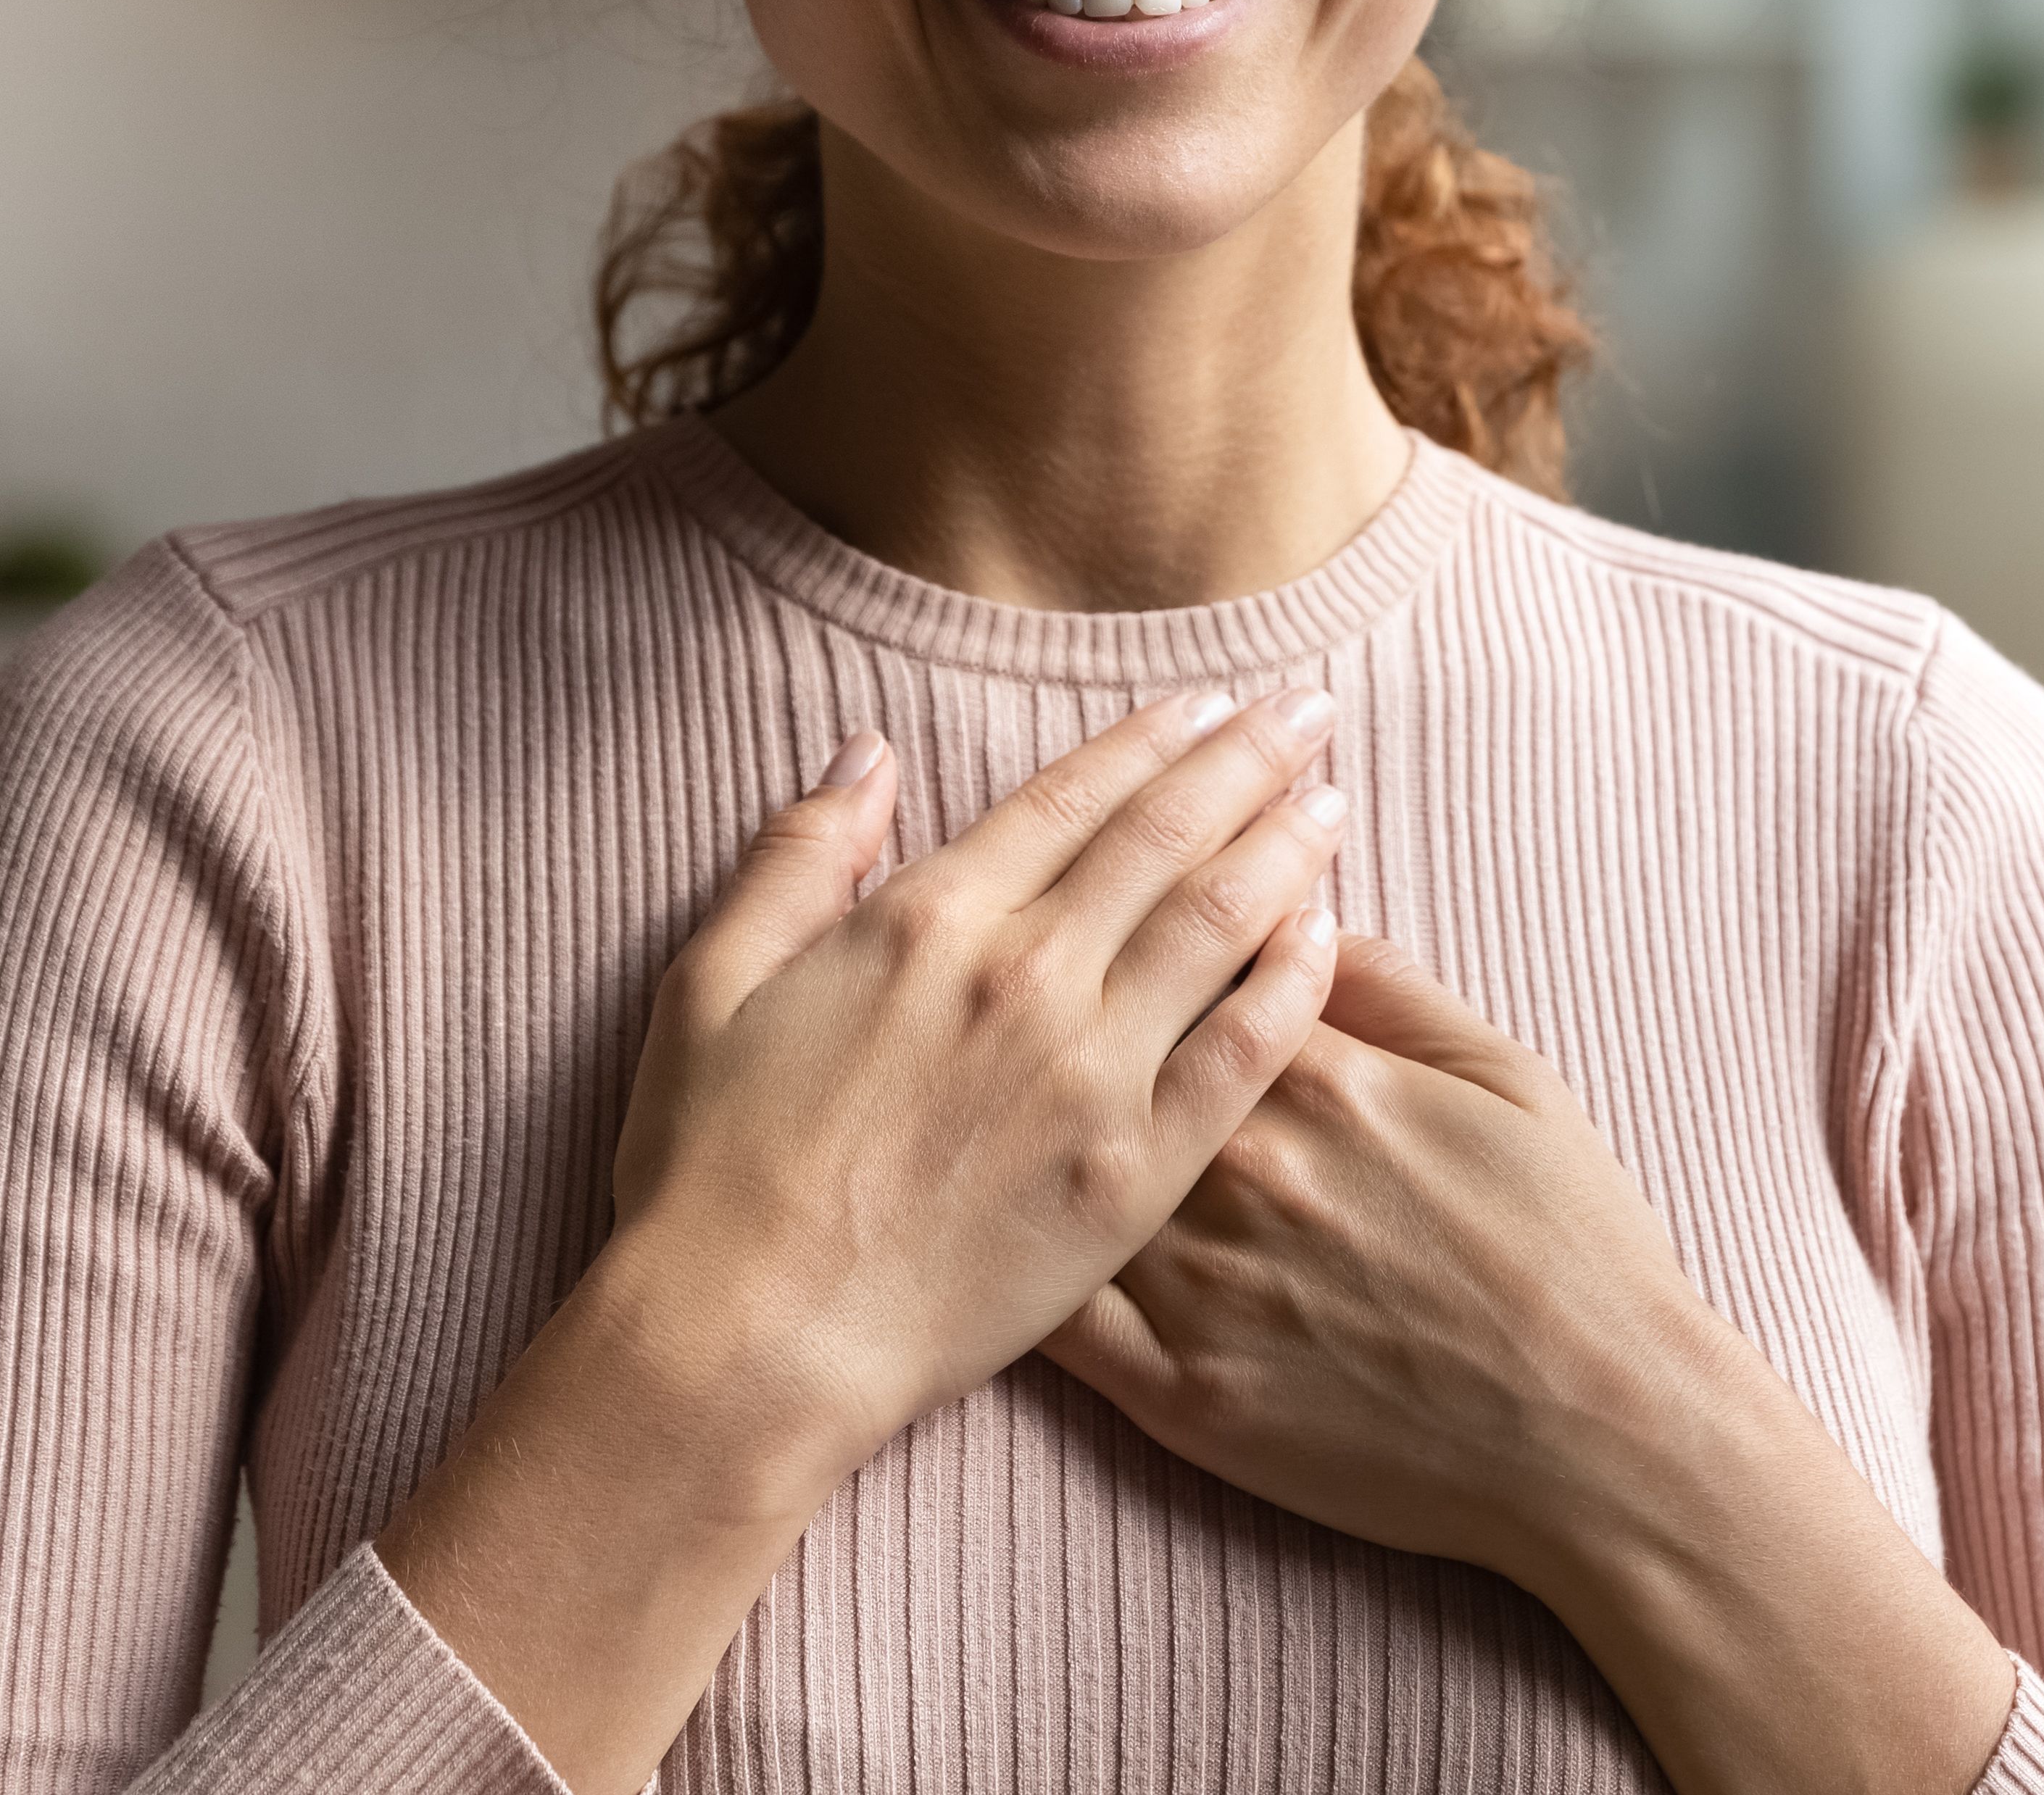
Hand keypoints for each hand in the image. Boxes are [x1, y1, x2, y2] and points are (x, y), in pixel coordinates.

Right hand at [598, 685, 1353, 1463]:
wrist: (746, 1340)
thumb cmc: (710, 1172)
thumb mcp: (713, 982)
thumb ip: (799, 856)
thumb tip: (868, 752)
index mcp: (931, 920)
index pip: (1072, 798)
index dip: (1149, 740)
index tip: (1206, 701)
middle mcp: (1026, 976)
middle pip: (1167, 837)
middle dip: (1248, 759)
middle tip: (1310, 710)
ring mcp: (1090, 1076)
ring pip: (1220, 924)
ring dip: (1286, 849)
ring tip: (1333, 797)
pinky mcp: (1133, 1175)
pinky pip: (1242, 1056)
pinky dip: (1294, 985)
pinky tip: (1328, 939)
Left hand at [1034, 931, 1719, 1582]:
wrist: (1605, 1435)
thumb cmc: (1574, 1247)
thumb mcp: (1509, 1077)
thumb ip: (1393, 990)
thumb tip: (1298, 918)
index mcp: (1319, 1075)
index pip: (1182, 960)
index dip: (1141, 928)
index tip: (1116, 911)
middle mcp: (1241, 1168)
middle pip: (1104, 1056)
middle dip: (1065, 1018)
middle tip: (1030, 1000)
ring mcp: (1202, 1286)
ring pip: (1063, 1177)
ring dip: (1027, 1133)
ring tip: (999, 1104)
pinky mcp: (1180, 1396)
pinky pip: (1057, 1324)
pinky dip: (1019, 1270)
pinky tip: (999, 1237)